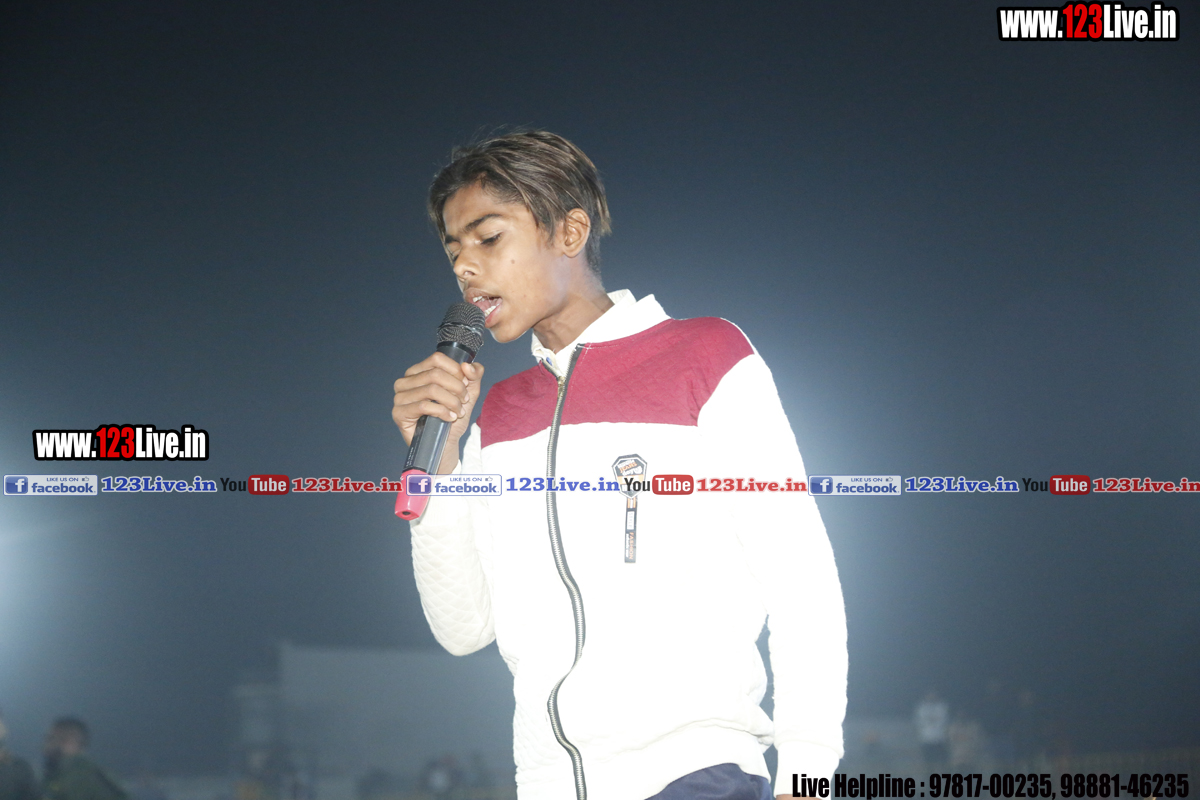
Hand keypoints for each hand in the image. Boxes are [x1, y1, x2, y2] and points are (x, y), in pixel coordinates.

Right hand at [392, 354, 484, 473]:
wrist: (446, 443)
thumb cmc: (452, 416)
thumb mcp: (468, 393)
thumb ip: (473, 375)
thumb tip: (468, 365)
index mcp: (419, 371)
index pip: (437, 359)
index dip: (456, 371)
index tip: (465, 385)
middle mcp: (406, 381)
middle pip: (435, 374)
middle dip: (456, 388)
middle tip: (464, 401)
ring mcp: (400, 397)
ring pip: (431, 389)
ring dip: (451, 402)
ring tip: (458, 411)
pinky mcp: (398, 413)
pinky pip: (423, 406)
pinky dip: (442, 412)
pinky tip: (449, 418)